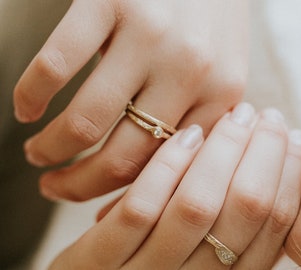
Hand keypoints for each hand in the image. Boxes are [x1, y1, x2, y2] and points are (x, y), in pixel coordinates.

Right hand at [13, 0, 247, 200]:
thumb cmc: (207, 25)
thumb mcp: (216, 78)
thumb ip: (189, 127)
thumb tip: (134, 189)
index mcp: (219, 98)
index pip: (160, 171)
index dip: (117, 197)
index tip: (89, 201)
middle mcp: (190, 71)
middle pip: (121, 158)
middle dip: (77, 185)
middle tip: (53, 188)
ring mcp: (151, 35)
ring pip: (86, 122)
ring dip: (51, 149)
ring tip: (37, 153)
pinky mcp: (113, 0)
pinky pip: (57, 65)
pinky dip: (30, 94)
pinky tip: (25, 106)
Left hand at [48, 103, 300, 269]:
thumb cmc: (145, 266)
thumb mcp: (192, 254)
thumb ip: (222, 223)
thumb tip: (258, 167)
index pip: (271, 230)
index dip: (287, 180)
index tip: (291, 138)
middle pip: (241, 213)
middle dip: (262, 156)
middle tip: (265, 115)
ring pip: (195, 208)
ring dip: (221, 154)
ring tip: (234, 115)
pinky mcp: (96, 265)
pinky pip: (139, 211)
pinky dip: (167, 168)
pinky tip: (185, 134)